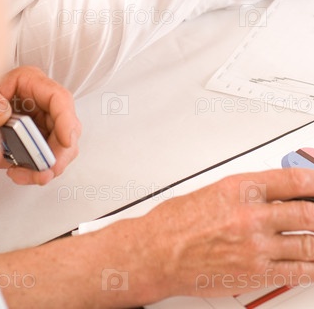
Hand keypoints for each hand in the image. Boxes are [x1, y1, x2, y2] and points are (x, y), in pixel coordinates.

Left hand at [0, 66, 80, 184]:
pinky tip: (20, 172)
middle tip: (45, 170)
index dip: (67, 120)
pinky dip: (36, 170)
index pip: (59, 99)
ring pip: (62, 147)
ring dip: (48, 165)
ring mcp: (43, 122)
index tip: (66, 142)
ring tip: (26, 174)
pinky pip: (47, 157)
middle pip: (68, 128)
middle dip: (59, 153)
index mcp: (32, 83)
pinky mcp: (38, 141)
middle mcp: (43, 103)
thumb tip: (3, 111)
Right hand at [139, 169, 313, 298]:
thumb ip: (246, 192)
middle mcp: (251, 216)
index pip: (293, 181)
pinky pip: (297, 272)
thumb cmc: (176, 222)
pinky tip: (312, 263)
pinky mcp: (255, 274)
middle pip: (307, 214)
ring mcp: (256, 247)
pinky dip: (312, 268)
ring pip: (308, 244)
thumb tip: (271, 194)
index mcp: (240, 188)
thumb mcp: (213, 191)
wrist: (157, 252)